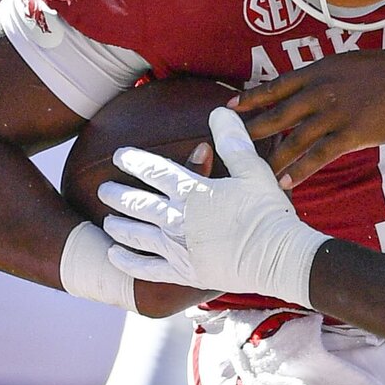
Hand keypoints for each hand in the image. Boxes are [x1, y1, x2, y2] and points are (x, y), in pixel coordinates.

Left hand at [101, 111, 327, 305]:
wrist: (279, 259)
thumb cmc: (269, 213)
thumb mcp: (254, 170)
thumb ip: (233, 140)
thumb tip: (219, 111)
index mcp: (193, 191)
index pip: (154, 171)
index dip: (133, 161)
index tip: (119, 156)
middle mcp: (177, 219)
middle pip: (137, 204)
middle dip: (117, 195)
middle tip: (104, 190)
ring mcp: (178, 249)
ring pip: (136, 235)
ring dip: (118, 226)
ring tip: (108, 220)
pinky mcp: (184, 273)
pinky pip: (146, 269)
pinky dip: (127, 262)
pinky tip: (115, 256)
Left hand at [230, 48, 384, 189]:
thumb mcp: (346, 65)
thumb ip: (323, 79)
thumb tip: (306, 92)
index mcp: (317, 72)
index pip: (274, 87)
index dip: (250, 99)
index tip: (230, 109)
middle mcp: (319, 91)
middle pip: (276, 115)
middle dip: (251, 133)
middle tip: (230, 149)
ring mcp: (334, 113)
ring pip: (293, 139)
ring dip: (272, 159)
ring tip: (254, 176)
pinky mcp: (351, 133)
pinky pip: (318, 156)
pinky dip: (300, 171)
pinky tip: (286, 183)